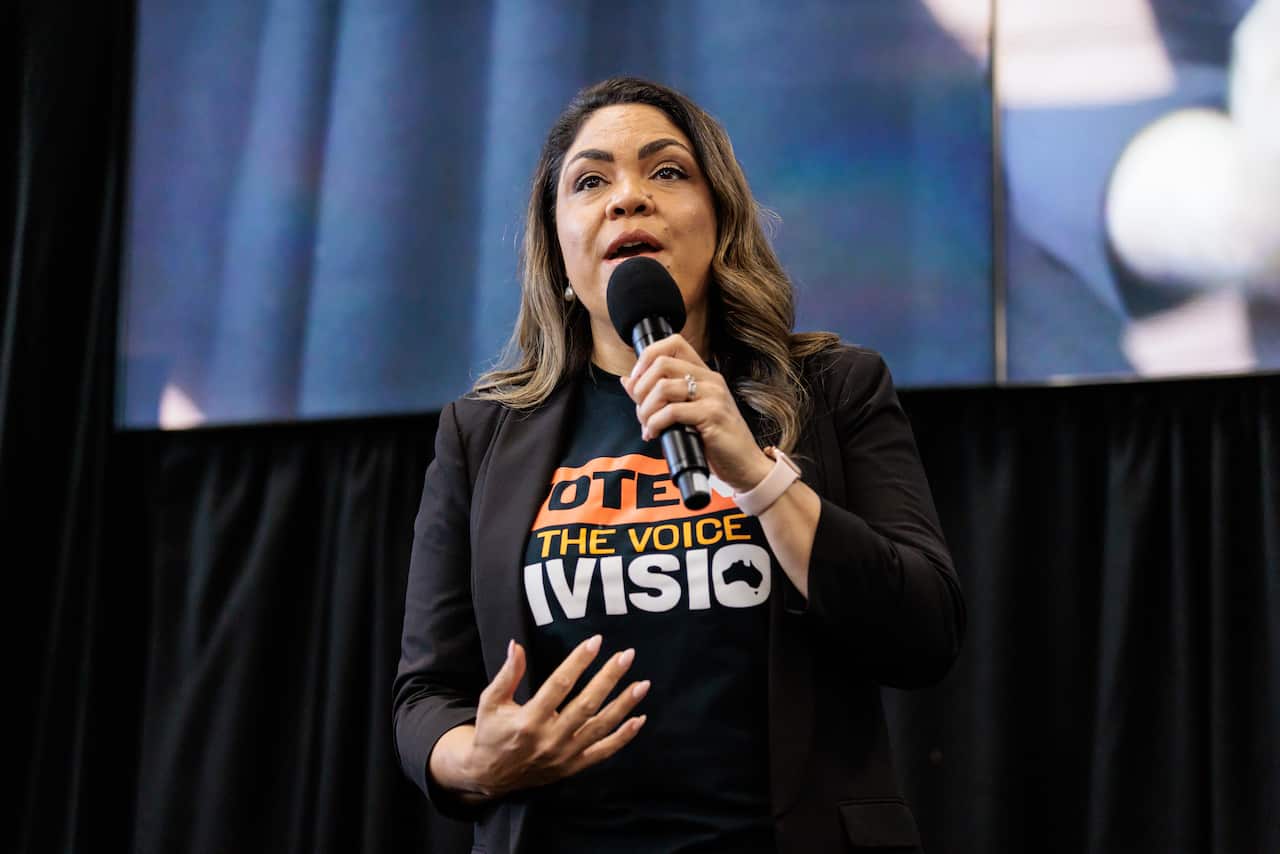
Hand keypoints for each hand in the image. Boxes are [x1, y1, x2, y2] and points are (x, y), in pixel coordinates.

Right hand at [456, 635, 648, 799]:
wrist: (489, 776)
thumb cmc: (491, 733)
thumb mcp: (491, 701)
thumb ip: (507, 674)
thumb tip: (516, 645)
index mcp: (528, 720)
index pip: (559, 686)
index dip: (578, 662)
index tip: (595, 641)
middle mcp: (549, 739)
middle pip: (586, 705)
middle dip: (609, 678)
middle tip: (626, 656)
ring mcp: (564, 755)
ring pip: (600, 728)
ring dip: (624, 705)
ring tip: (642, 684)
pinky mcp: (572, 767)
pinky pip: (603, 752)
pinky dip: (623, 737)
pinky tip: (639, 719)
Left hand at [621, 334, 772, 491]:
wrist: (745, 465)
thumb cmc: (716, 440)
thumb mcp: (686, 412)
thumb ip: (658, 395)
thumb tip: (627, 380)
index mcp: (704, 373)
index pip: (673, 342)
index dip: (647, 356)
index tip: (637, 381)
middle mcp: (710, 379)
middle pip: (662, 363)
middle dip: (641, 388)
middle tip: (641, 411)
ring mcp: (713, 396)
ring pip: (663, 387)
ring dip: (646, 410)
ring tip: (647, 426)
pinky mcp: (712, 415)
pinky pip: (672, 411)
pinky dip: (655, 423)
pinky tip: (655, 433)